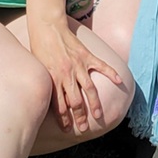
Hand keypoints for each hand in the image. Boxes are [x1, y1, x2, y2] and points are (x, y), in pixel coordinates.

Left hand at [28, 15, 121, 136]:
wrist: (47, 28)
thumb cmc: (39, 49)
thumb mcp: (39, 69)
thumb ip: (47, 84)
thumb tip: (48, 101)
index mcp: (54, 79)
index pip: (60, 106)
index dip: (64, 119)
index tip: (67, 129)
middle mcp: (67, 74)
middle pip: (75, 101)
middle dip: (79, 117)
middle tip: (83, 128)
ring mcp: (79, 65)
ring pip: (89, 89)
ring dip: (94, 104)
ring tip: (97, 116)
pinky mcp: (86, 55)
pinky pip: (101, 66)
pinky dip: (111, 73)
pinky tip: (119, 81)